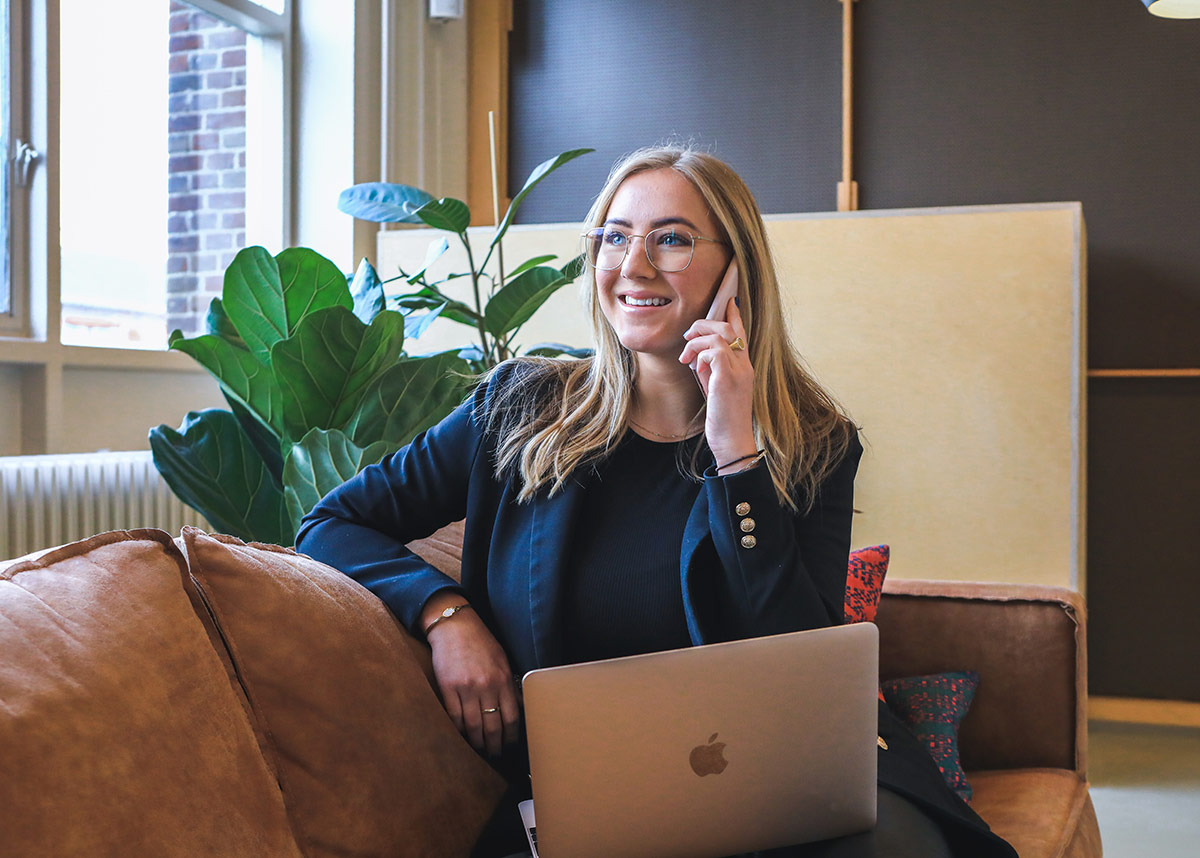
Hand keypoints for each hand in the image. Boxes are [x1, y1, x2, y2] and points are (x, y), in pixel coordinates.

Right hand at [422, 597, 520, 756]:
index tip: (510, 746)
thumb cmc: (480, 642)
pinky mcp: (448, 688)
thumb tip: (516, 708)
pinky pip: (454, 717)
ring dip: (476, 743)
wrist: (455, 626)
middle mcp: (486, 686)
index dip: (511, 737)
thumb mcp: (502, 660)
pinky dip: (459, 730)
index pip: (511, 718)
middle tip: (495, 756)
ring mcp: (466, 688)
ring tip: (478, 751)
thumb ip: (508, 684)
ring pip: (473, 726)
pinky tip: (462, 737)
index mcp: (502, 679)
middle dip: (494, 746)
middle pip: (493, 727)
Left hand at [678, 296, 756, 467]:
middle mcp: (745, 365)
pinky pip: (714, 351)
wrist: (732, 441)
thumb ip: (711, 370)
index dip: (734, 315)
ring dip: (697, 341)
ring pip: (720, 335)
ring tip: (686, 357)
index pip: (741, 333)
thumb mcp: (716, 388)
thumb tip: (697, 357)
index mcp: (744, 366)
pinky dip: (700, 354)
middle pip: (728, 327)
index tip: (728, 301)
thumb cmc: (723, 419)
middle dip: (704, 324)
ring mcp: (739, 371)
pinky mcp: (728, 379)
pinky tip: (694, 367)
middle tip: (687, 337)